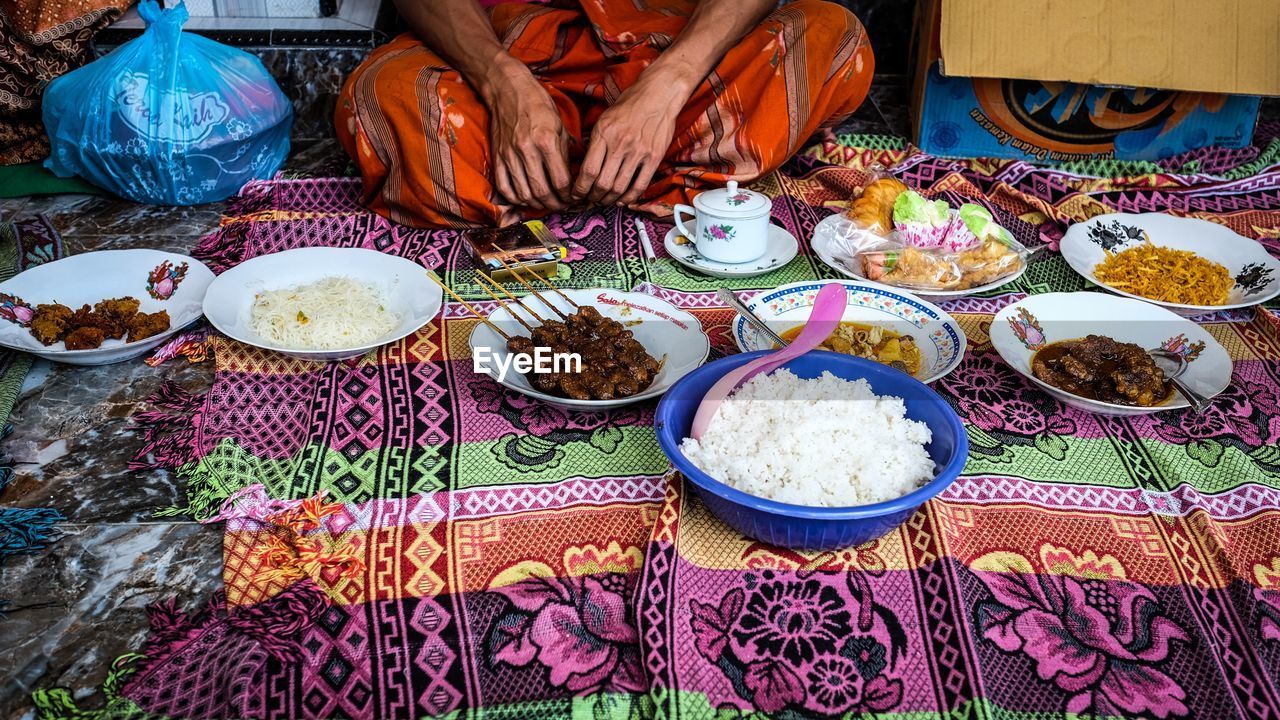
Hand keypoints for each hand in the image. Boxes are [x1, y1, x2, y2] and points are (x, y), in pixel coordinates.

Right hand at [481, 63, 570, 210]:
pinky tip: (526, 198)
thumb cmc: (538, 104)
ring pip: (524, 193)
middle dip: (555, 204)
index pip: (561, 181)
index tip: (573, 197)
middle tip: (562, 205)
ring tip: (547, 203)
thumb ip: (565, 153)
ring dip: (538, 204)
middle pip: (542, 191)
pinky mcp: (497, 157)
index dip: (569, 195)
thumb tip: (572, 178)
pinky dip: (516, 198)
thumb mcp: (559, 124)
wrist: (508, 89)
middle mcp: (526, 150)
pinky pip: (504, 187)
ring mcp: (509, 155)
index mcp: (546, 141)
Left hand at [572, 77, 684, 206]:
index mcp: (604, 133)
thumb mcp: (605, 119)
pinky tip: (622, 200)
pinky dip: (629, 198)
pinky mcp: (654, 157)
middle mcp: (620, 144)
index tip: (576, 195)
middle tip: (590, 200)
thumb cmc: (629, 105)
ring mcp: (638, 152)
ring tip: (604, 200)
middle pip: (602, 183)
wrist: (658, 94)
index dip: (580, 189)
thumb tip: (584, 168)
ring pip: (619, 188)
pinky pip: (640, 185)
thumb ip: (595, 142)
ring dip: (609, 199)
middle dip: (593, 197)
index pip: (588, 171)